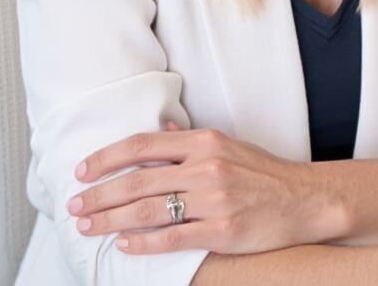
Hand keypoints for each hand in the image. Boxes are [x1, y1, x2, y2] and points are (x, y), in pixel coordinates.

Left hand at [66, 121, 328, 255]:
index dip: (107, 157)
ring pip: (148, 209)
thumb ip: (190, 141)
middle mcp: (206, 166)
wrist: (304, 199)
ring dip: (111, 219)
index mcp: (204, 142)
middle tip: (73, 205)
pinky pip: (174, 237)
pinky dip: (144, 242)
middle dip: (99, 193)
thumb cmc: (262, 173)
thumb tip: (160, 132)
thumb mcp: (227, 145)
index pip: (142, 145)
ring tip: (88, 226)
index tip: (82, 170)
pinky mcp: (223, 230)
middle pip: (138, 179)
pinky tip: (124, 245)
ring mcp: (214, 199)